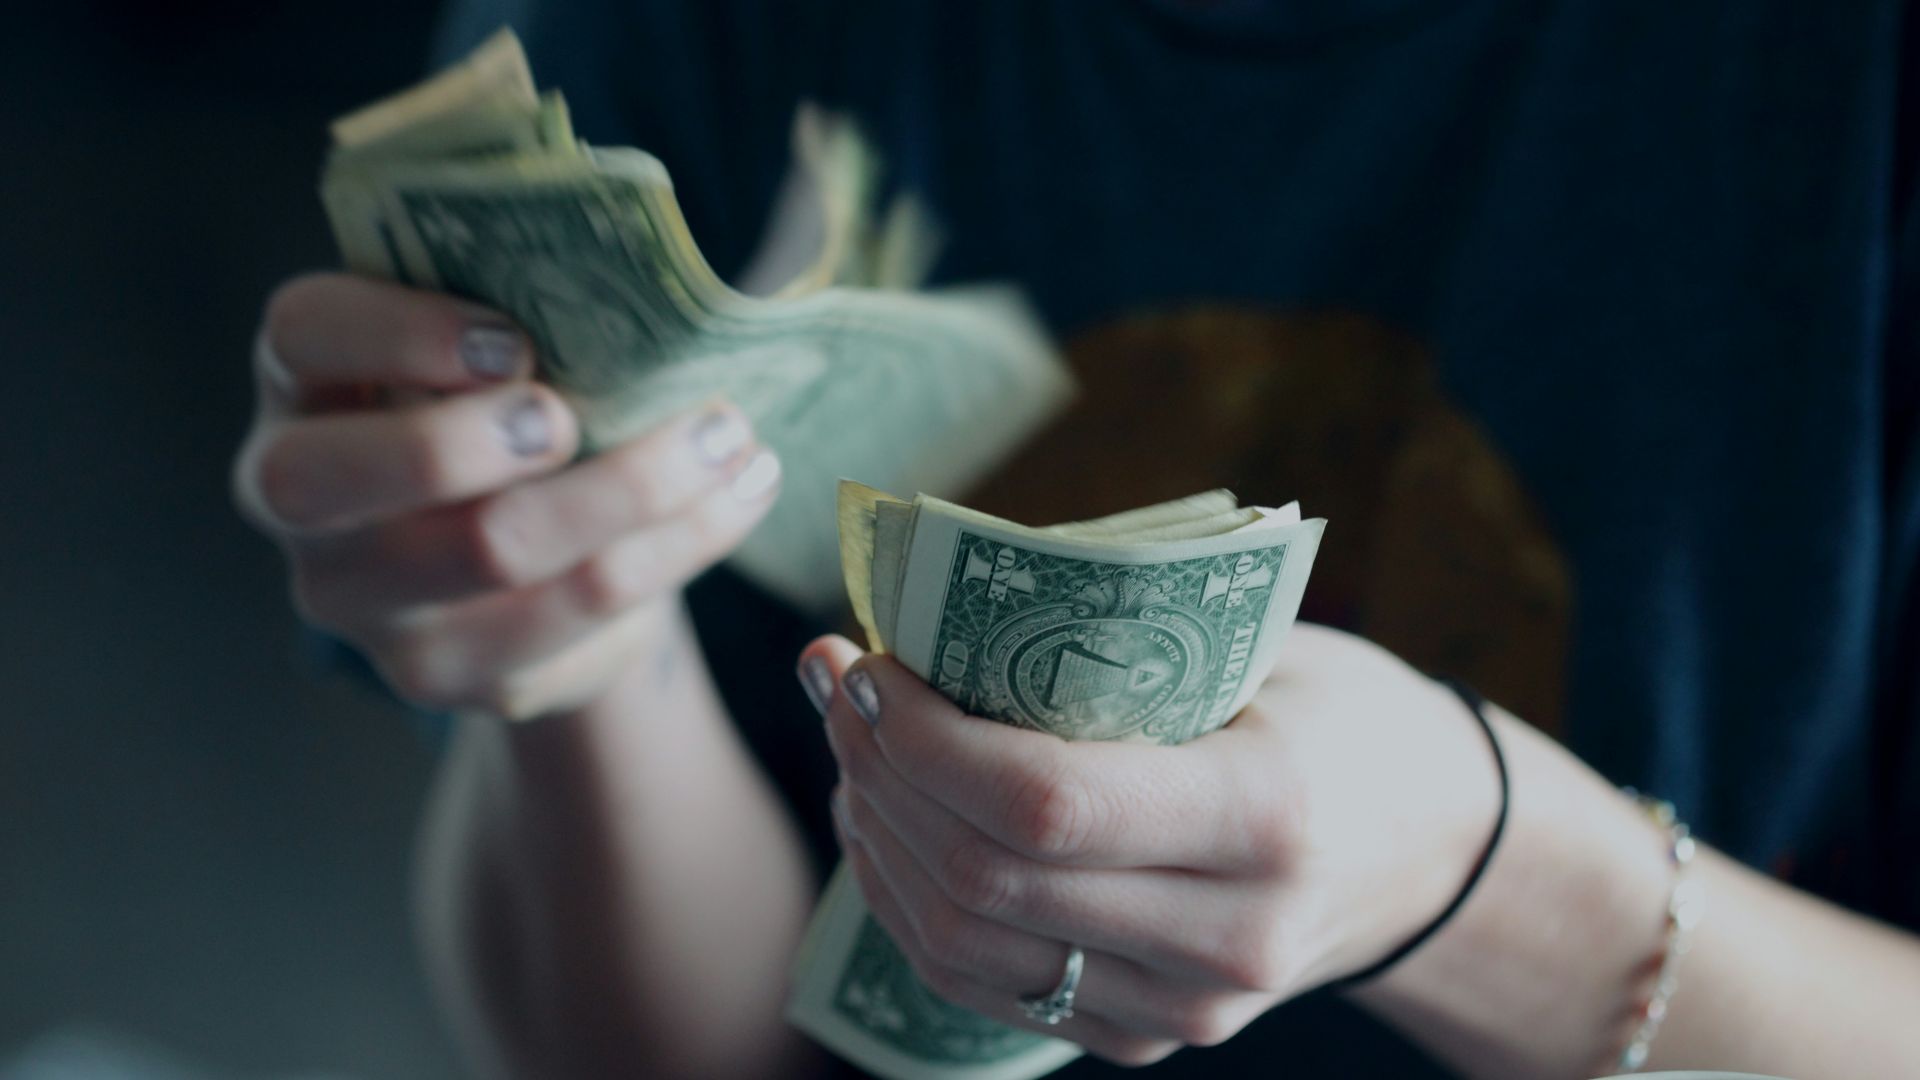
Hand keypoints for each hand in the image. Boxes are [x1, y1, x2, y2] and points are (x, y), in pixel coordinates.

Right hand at [234, 273, 780, 718]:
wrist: (532, 557)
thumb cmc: (509, 406)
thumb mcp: (492, 342)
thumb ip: (520, 296)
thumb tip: (637, 260)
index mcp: (304, 383)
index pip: (302, 335)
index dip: (396, 333)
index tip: (510, 339)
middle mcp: (299, 500)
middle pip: (340, 477)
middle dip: (467, 439)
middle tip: (570, 415)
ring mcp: (366, 603)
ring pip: (491, 550)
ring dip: (631, 486)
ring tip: (729, 436)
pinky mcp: (452, 673)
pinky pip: (578, 612)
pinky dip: (679, 544)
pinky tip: (740, 493)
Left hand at [801, 624, 1501, 1064]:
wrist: (1432, 850)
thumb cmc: (1341, 715)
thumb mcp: (1263, 649)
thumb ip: (1118, 640)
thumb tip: (935, 607)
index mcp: (1265, 817)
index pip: (1045, 803)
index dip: (923, 738)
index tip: (867, 662)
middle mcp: (1227, 937)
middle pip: (984, 879)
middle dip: (878, 773)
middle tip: (837, 683)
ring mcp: (1185, 1007)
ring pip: (963, 946)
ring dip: (877, 837)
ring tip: (852, 745)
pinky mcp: (1147, 1037)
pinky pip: (984, 985)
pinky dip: (911, 902)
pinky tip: (888, 822)